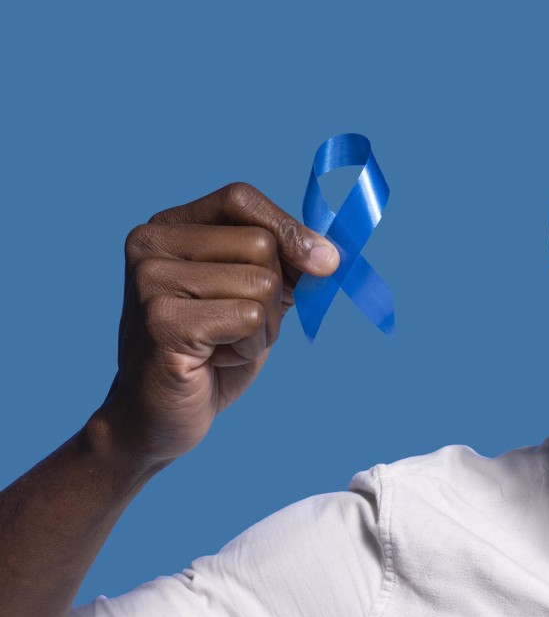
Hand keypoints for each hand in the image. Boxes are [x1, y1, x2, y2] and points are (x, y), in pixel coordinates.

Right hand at [93, 183, 338, 465]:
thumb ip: (283, 264)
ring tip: (225, 345)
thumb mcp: (252, 296)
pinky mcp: (162, 321)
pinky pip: (249, 318)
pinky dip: (250, 347)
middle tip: (240, 327)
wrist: (156, 418)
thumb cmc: (211, 354)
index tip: (326, 262)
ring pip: (261, 284)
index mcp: (168, 227)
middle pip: (261, 244)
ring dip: (263, 327)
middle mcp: (150, 244)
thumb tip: (330, 254)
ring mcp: (150, 281)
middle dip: (275, 294)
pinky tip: (214, 360)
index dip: (289, 227)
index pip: (240, 198)